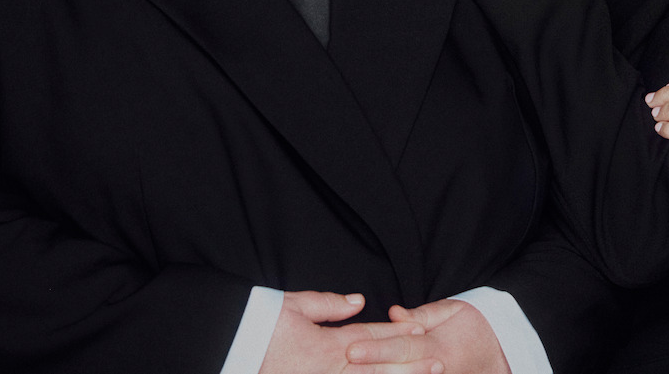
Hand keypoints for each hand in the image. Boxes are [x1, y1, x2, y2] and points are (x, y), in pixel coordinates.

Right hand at [258, 291, 435, 373]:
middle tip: (438, 364)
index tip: (420, 331)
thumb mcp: (293, 306)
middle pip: (377, 370)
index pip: (370, 338)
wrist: (229, 349)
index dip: (397, 334)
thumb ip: (328, 304)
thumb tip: (358, 302)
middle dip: (409, 367)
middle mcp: (329, 371)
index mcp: (326, 346)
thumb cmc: (258, 326)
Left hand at [346, 298, 509, 373]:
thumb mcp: (454, 310)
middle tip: (344, 365)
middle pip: (396, 371)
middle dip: (369, 369)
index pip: (400, 347)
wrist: (502, 355)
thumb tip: (394, 313)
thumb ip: (422, 314)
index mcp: (437, 347)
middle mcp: (434, 370)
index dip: (375, 350)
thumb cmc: (475, 328)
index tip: (351, 349)